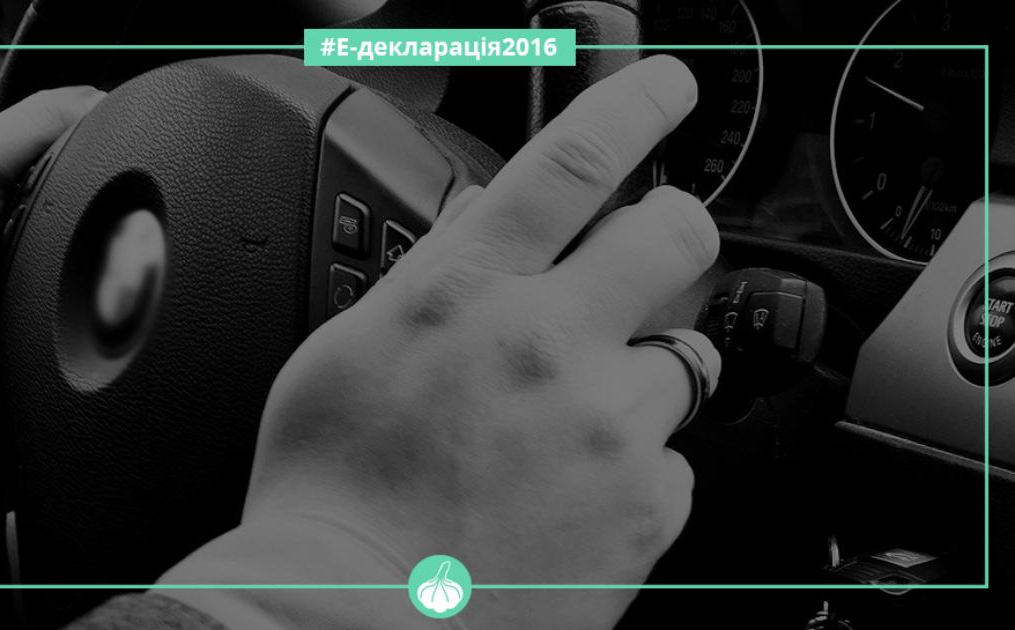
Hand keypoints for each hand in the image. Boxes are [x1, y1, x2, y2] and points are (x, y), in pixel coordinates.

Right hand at [160, 55, 719, 628]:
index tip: (668, 89)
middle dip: (667, 232)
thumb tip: (488, 218)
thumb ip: (433, 271)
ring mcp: (608, 426)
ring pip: (679, 354)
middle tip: (637, 264)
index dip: (636, 104)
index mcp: (468, 293)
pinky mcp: (647, 504)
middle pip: (675, 233)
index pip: (576, 160)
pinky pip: (672, 455)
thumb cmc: (335, 494)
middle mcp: (549, 345)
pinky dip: (635, 461)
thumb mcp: (350, 349)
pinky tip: (573, 489)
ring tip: (571, 420)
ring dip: (637, 370)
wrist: (356, 619)